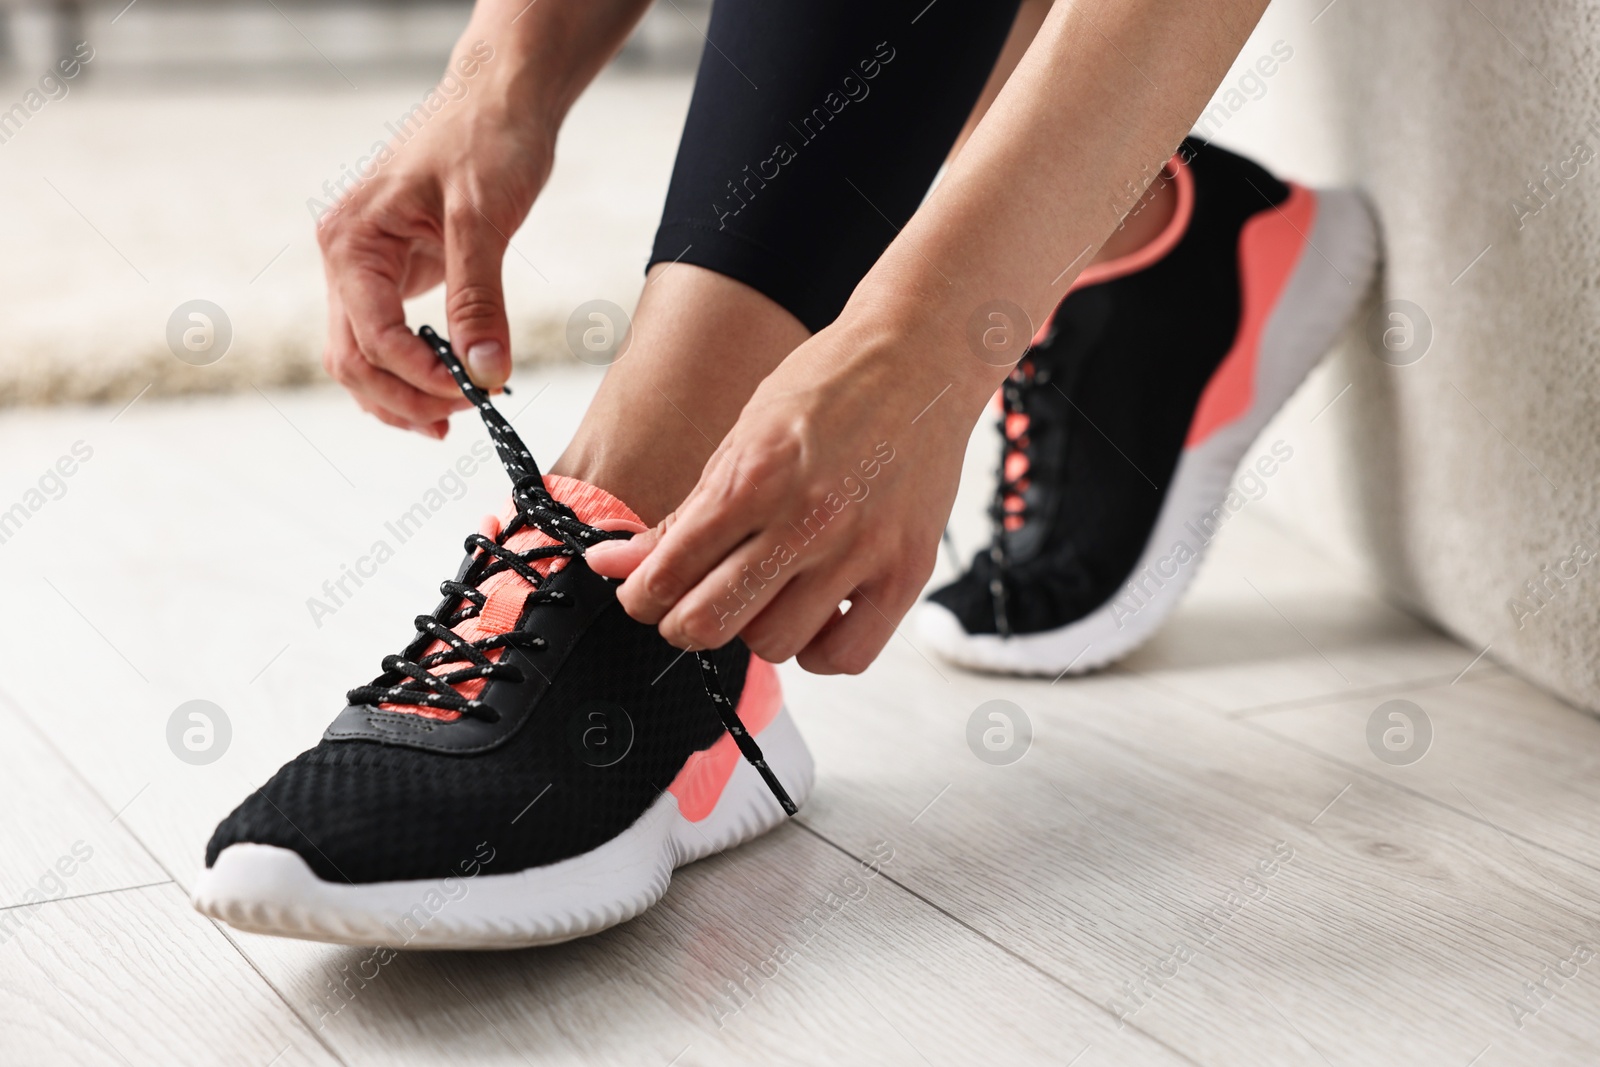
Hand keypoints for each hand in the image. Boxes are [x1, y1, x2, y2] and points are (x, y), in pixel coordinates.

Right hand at [316, 37, 553, 436]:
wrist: (497, 99)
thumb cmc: (486, 140)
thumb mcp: (483, 219)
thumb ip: (479, 299)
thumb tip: (485, 371)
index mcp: (352, 241)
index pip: (372, 337)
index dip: (419, 376)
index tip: (475, 393)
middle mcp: (345, 259)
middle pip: (353, 360)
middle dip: (405, 397)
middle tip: (465, 414)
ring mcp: (364, 269)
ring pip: (360, 359)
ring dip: (399, 397)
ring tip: (451, 419)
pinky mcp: (391, 276)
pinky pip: (384, 341)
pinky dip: (407, 374)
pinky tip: (442, 395)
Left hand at [586, 318, 984, 673]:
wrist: (919, 356)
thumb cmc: (828, 387)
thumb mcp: (741, 437)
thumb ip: (684, 514)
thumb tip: (611, 565)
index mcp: (755, 477)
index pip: (668, 574)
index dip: (640, 597)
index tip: (644, 594)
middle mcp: (808, 520)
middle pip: (711, 623)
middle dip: (683, 623)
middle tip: (691, 604)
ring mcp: (862, 550)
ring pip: (775, 646)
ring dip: (757, 629)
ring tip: (766, 594)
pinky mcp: (907, 572)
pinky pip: (846, 656)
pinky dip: (820, 648)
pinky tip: (815, 612)